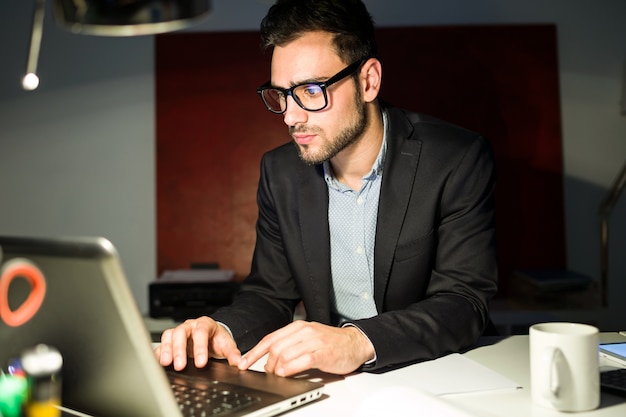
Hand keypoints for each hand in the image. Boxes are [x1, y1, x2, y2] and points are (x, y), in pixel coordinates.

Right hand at [154, 316, 241, 370]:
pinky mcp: (171, 340)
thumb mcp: (227, 345)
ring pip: (169, 335)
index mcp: (206, 324)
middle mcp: (190, 326)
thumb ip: (233, 353)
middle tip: (180, 365)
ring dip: (167, 349)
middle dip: (180, 349)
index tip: (201, 363)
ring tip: (166, 363)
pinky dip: (158, 352)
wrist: (211, 336)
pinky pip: (162, 343)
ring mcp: (179, 331)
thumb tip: (239, 363)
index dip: (200, 347)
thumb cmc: (217, 339)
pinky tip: (158, 362)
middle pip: (182, 332)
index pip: (201, 332)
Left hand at [238, 321, 374, 375]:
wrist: (355, 343)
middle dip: (266, 363)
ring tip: (277, 376)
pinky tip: (286, 374)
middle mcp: (304, 331)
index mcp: (297, 327)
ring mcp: (313, 341)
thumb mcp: (308, 339)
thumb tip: (271, 361)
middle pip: (275, 347)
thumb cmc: (331, 343)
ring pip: (285, 354)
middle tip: (268, 374)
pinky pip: (301, 360)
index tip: (243, 363)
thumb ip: (291, 346)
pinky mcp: (322, 352)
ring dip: (277, 368)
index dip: (254, 352)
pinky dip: (290, 368)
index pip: (270, 338)